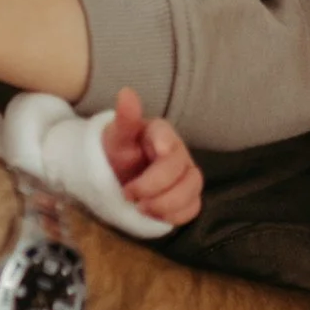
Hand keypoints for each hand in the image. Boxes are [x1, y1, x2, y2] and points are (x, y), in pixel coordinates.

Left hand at [104, 89, 204, 227]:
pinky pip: (192, 208)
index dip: (165, 142)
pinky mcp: (187, 197)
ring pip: (192, 190)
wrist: (117, 176)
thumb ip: (124, 119)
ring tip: (140, 209)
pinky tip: (153, 216)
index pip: (169, 136)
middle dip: (155, 185)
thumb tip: (127, 92)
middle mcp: (179, 153)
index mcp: (161, 134)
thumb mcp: (116, 137)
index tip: (156, 151)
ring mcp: (186, 176)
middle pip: (182, 169)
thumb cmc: (119, 152)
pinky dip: (175, 215)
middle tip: (128, 194)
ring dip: (167, 204)